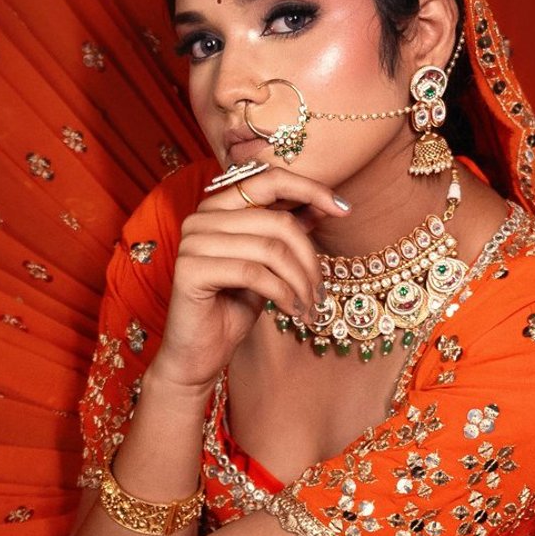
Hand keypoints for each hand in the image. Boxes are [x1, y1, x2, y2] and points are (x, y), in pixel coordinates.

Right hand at [149, 162, 344, 391]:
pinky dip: (282, 293)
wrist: (198, 355)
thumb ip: (284, 234)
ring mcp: (193, 242)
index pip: (269, 180)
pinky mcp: (190, 270)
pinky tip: (292, 311)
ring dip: (299, 281)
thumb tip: (320, 206)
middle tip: (321, 290)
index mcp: (218, 208)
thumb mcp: (267, 268)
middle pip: (276, 220)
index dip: (310, 189)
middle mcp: (201, 218)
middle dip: (309, 257)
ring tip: (310, 306)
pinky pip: (253, 273)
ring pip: (269, 249)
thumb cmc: (231, 310)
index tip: (343, 208)